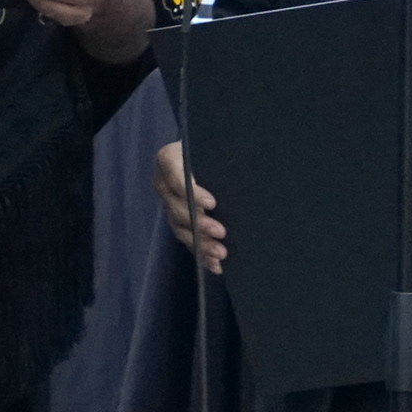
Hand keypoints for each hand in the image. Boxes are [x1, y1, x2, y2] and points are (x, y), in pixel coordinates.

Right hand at [154, 140, 225, 273]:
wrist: (212, 156)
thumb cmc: (218, 147)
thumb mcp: (219, 146)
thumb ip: (225, 156)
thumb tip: (248, 170)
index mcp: (170, 158)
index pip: (176, 177)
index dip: (192, 193)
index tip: (212, 204)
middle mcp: (164, 183)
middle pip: (176, 207)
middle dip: (199, 223)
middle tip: (221, 233)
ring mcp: (169, 203)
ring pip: (179, 227)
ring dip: (200, 243)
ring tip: (220, 254)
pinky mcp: (178, 220)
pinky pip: (186, 238)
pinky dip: (201, 253)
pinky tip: (215, 265)